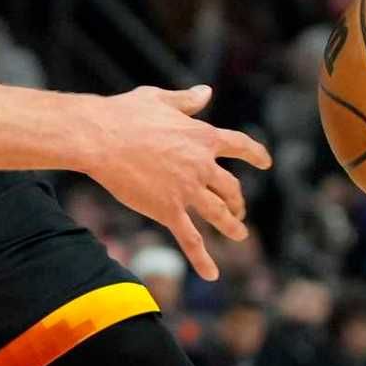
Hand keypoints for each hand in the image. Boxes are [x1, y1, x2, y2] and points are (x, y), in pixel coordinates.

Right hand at [88, 85, 270, 280]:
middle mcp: (201, 165)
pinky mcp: (168, 211)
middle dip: (237, 200)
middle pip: (231, 187)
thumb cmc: (124, 114)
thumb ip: (186, 100)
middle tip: (238, 209)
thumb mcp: (159, 99)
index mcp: (202, 137)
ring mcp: (187, 191)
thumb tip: (206, 92)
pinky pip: (191, 239)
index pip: (240, 146)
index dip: (255, 154)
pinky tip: (212, 274)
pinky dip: (203, 259)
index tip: (265, 162)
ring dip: (232, 226)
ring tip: (239, 234)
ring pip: (219, 214)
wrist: (100, 138)